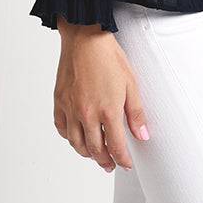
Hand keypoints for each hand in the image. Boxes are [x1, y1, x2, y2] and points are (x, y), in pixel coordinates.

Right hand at [53, 19, 150, 172]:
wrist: (84, 37)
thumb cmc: (108, 56)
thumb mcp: (131, 83)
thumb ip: (136, 113)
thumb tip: (142, 135)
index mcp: (107, 111)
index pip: (116, 146)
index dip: (122, 159)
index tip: (126, 164)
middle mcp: (87, 114)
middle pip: (95, 150)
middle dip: (105, 160)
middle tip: (110, 164)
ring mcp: (71, 108)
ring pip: (76, 143)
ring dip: (87, 153)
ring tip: (94, 155)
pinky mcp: (59, 101)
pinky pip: (61, 128)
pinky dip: (68, 136)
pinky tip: (75, 136)